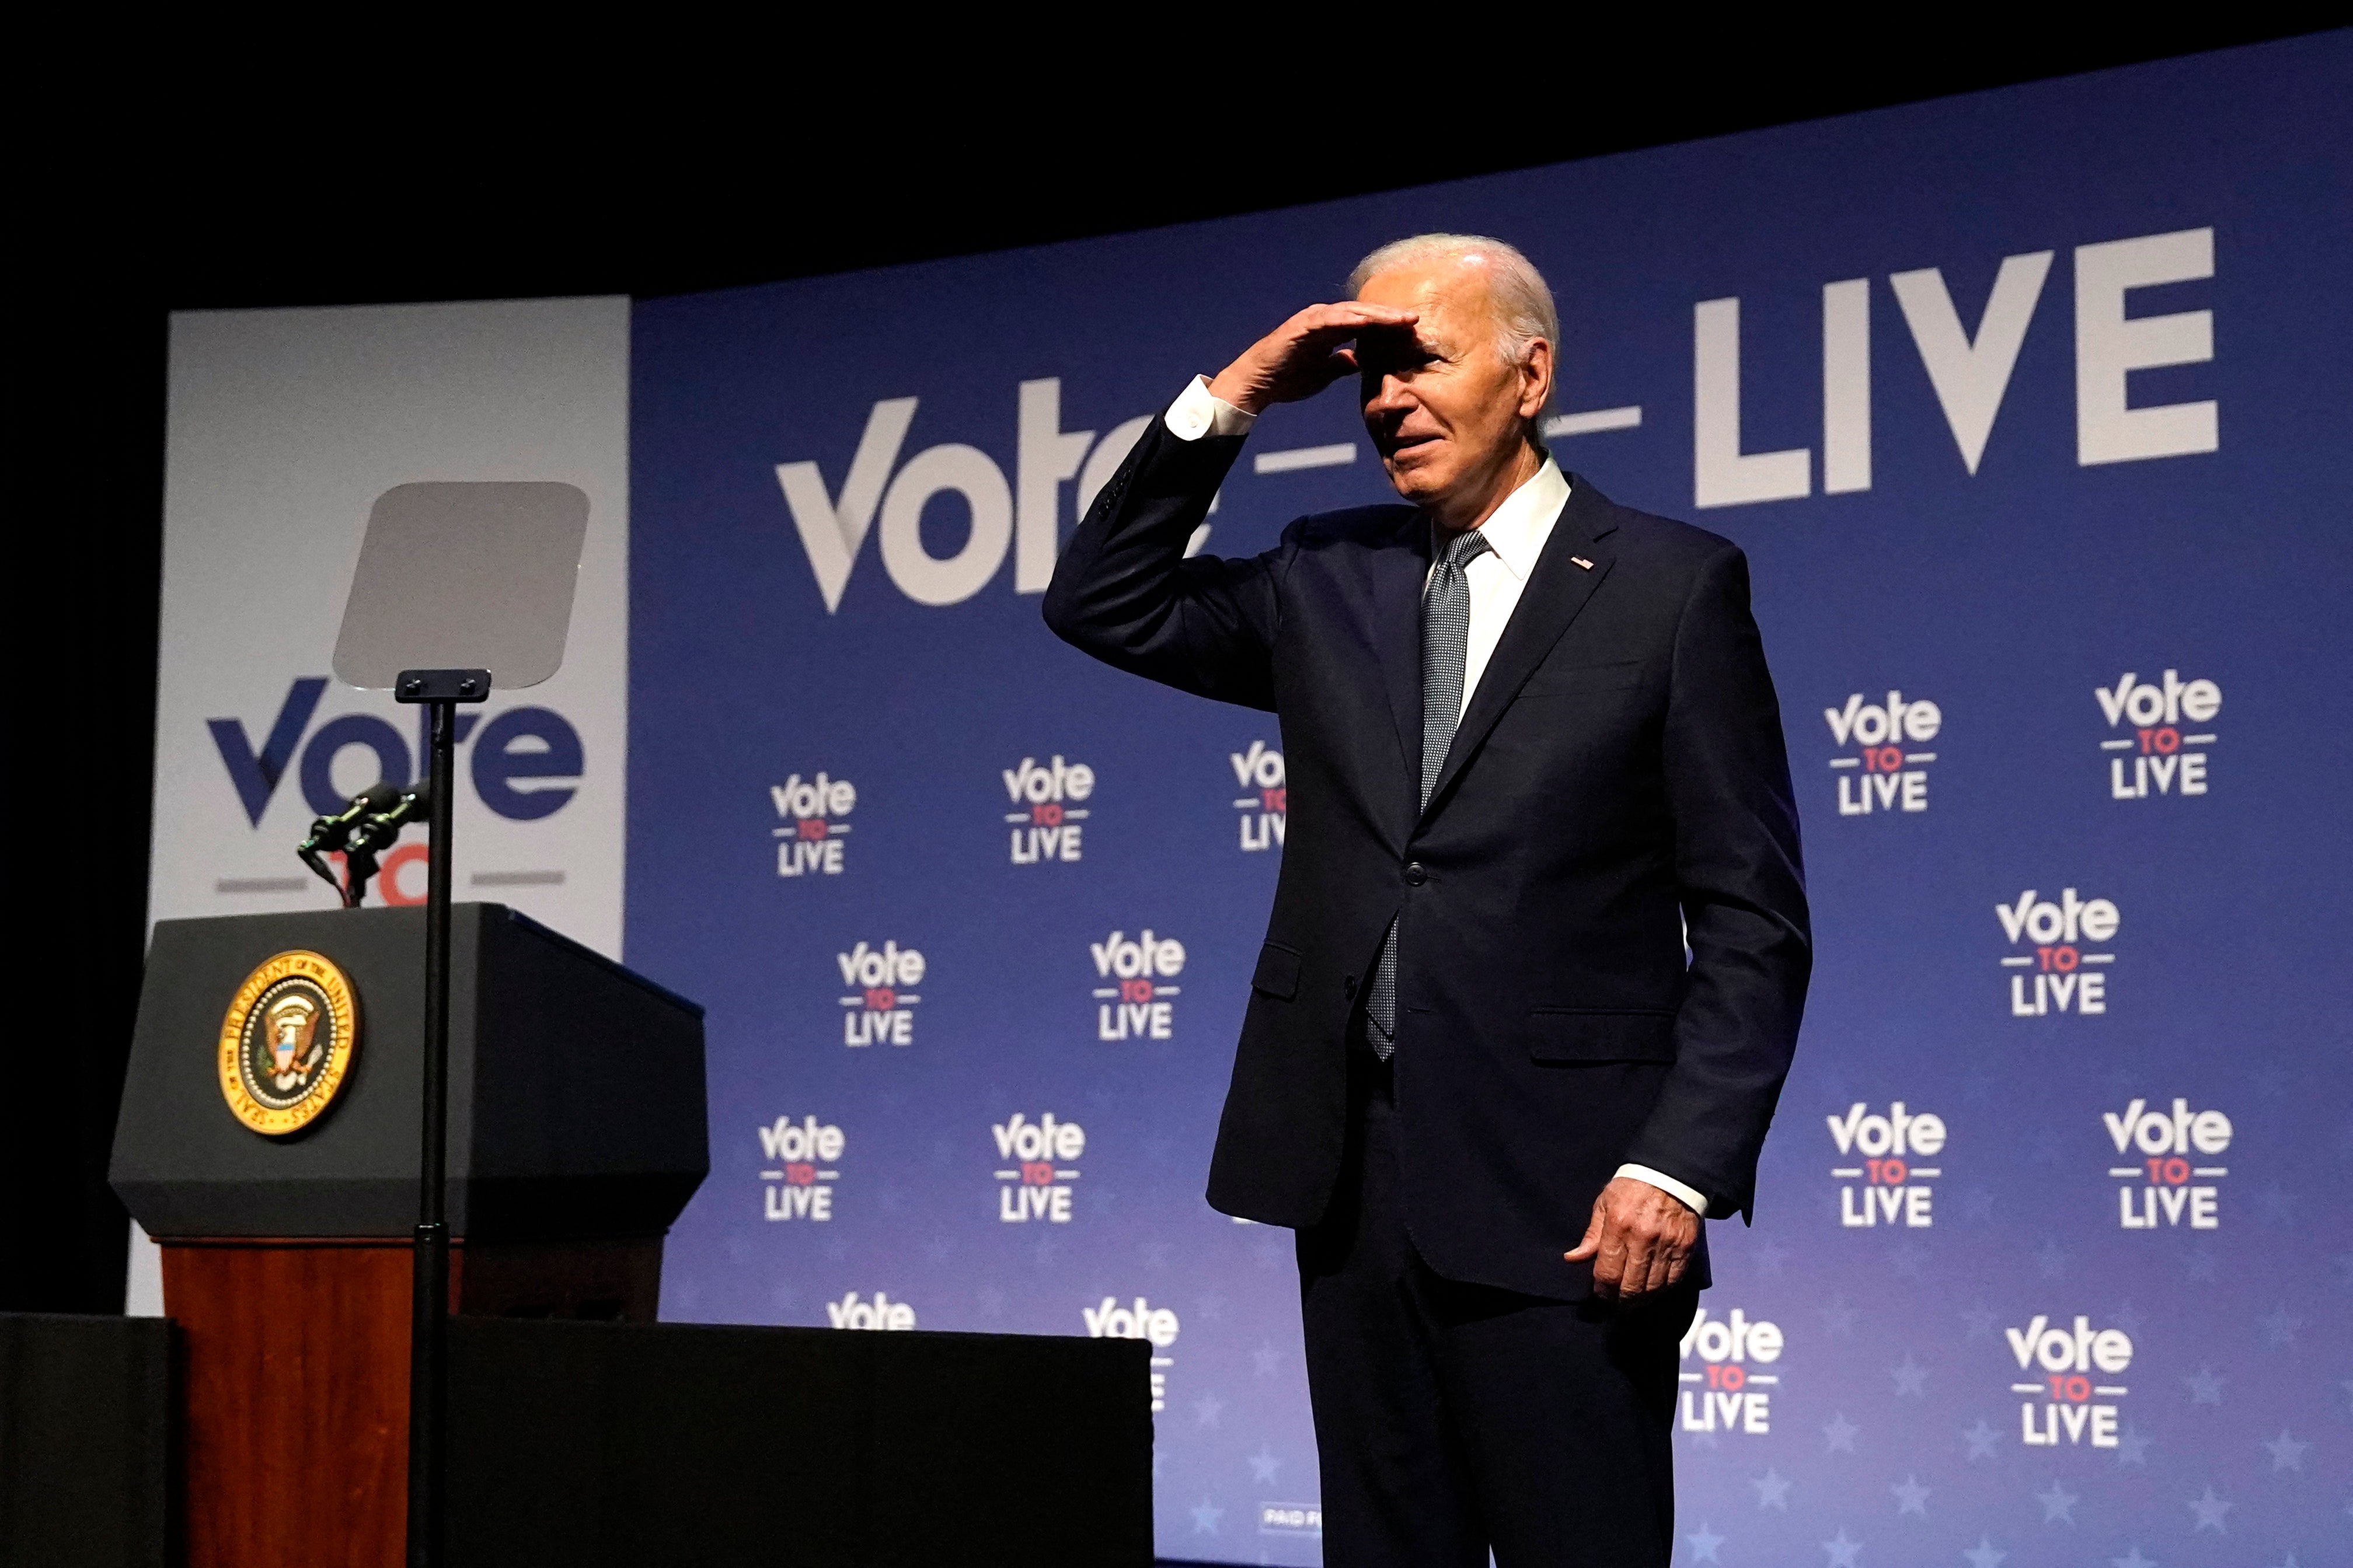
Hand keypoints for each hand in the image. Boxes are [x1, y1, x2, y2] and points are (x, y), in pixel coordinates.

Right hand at [1206, 301, 1419, 415]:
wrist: (1258, 384)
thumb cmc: (1287, 378)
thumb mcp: (1324, 373)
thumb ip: (1342, 364)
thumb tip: (1361, 361)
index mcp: (1330, 330)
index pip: (1365, 324)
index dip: (1388, 326)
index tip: (1412, 331)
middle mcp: (1323, 320)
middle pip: (1363, 313)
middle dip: (1389, 316)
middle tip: (1415, 320)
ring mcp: (1312, 320)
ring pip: (1350, 312)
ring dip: (1376, 314)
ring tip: (1399, 319)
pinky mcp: (1301, 327)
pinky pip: (1328, 320)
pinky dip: (1348, 319)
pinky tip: (1367, 322)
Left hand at [1565, 1176, 1698, 1300]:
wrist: (1671, 1174)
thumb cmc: (1632, 1188)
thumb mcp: (1604, 1204)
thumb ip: (1591, 1235)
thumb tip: (1572, 1258)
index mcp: (1618, 1226)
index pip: (1607, 1272)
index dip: (1602, 1291)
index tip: (1600, 1295)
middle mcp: (1643, 1238)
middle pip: (1631, 1286)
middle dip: (1620, 1301)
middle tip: (1615, 1304)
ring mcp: (1667, 1244)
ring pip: (1653, 1288)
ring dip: (1641, 1300)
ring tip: (1632, 1301)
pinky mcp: (1685, 1248)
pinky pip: (1673, 1280)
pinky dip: (1661, 1291)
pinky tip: (1652, 1291)